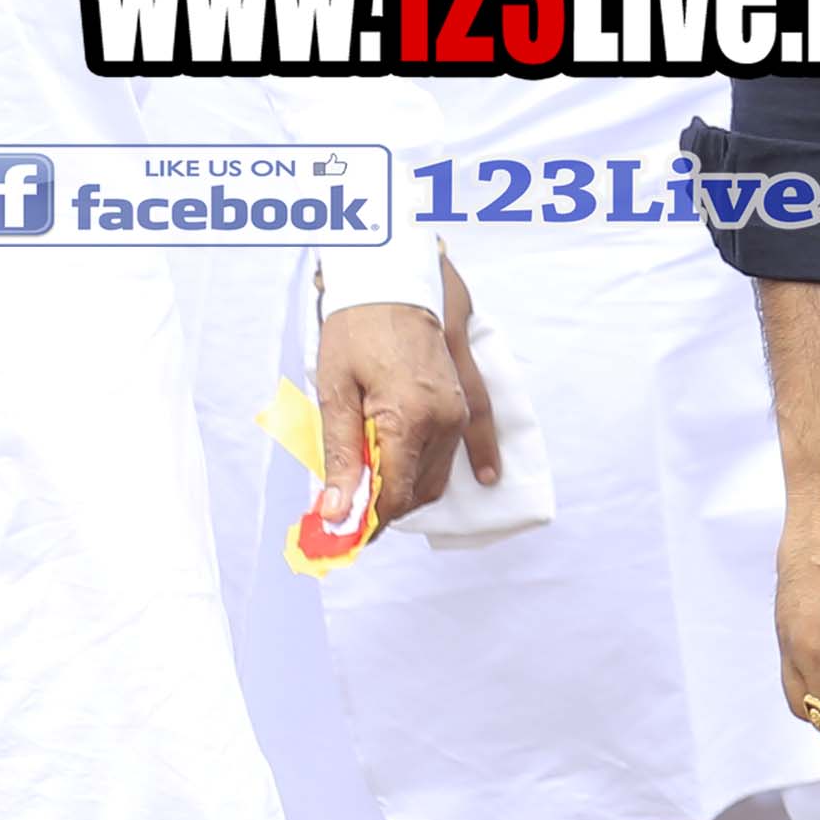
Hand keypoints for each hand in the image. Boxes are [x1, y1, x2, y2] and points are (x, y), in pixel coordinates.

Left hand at [317, 292, 479, 521]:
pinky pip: (470, 445)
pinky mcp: (465, 401)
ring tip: (374, 494)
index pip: (392, 492)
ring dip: (408, 490)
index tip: (342, 534)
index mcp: (407, 420)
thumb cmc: (357, 331)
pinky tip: (484, 477)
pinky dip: (467, 466)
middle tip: (348, 514)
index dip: (367, 520)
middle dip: (384, 508)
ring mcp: (459, 412)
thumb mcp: (335, 393)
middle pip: (416, 488)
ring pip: (438, 474)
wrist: (394, 285)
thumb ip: (341, 455)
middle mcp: (443, 421)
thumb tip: (336, 508)